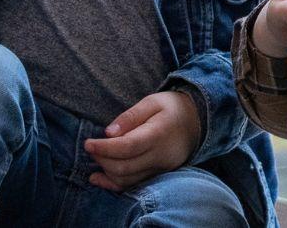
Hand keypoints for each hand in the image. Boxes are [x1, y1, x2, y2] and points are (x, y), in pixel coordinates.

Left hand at [84, 90, 199, 191]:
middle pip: (125, 167)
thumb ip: (130, 116)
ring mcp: (161, 168)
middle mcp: (161, 155)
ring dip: (106, 172)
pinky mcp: (159, 174)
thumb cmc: (171, 108)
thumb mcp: (152, 102)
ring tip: (96, 158)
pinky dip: (113, 183)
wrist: (197, 120)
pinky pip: (134, 184)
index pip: (127, 147)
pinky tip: (98, 177)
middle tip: (91, 147)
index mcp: (159, 134)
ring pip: (127, 180)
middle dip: (102, 159)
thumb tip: (108, 133)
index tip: (88, 143)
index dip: (104, 148)